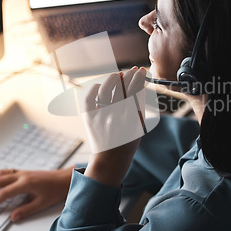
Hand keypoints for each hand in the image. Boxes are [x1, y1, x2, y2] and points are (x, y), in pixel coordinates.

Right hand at [0, 166, 73, 221]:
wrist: (64, 179)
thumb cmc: (55, 190)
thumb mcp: (42, 203)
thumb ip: (26, 210)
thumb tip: (13, 217)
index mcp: (26, 183)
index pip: (5, 193)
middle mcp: (22, 175)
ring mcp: (22, 172)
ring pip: (1, 174)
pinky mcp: (23, 171)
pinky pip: (6, 171)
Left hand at [83, 66, 146, 185]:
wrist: (110, 159)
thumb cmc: (128, 140)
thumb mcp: (139, 124)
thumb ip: (140, 104)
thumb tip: (141, 84)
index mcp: (129, 118)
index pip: (134, 90)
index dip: (138, 78)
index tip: (142, 71)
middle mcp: (114, 115)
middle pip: (120, 87)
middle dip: (128, 75)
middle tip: (133, 71)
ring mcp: (99, 116)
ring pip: (104, 89)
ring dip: (112, 79)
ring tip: (118, 75)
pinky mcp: (88, 117)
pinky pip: (89, 98)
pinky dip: (94, 89)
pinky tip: (101, 87)